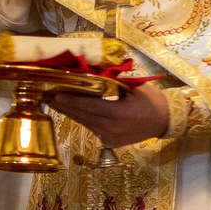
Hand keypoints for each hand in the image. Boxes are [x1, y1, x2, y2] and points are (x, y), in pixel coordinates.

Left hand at [45, 81, 169, 150]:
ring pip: (84, 122)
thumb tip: (92, 68)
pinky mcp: (110, 141)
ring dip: (68, 112)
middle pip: (82, 116)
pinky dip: (80, 118)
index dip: (72, 101)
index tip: (56, 94)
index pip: (91, 107)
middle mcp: (112, 129)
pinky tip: (69, 110)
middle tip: (44, 95)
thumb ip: (113, 80)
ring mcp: (110, 137)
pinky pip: (91, 127)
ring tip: (52, 101)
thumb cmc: (152, 100)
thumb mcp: (133, 87)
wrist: (166, 121)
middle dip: (63, 106)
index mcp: (119, 114)